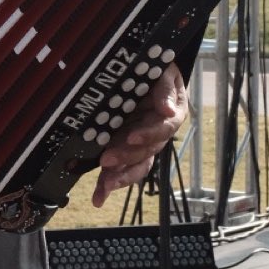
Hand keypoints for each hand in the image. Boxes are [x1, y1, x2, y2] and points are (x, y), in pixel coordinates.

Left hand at [91, 62, 187, 206]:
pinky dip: (109, 183)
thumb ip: (165, 88)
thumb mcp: (164, 71)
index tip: (132, 135)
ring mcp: (140, 144)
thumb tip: (167, 110)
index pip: (163, 129)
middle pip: (146, 152)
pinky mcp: (125, 149)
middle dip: (126, 158)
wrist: (144, 72)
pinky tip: (98, 198)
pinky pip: (120, 169)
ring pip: (135, 166)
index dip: (149, 134)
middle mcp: (156, 134)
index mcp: (170, 116)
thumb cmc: (157, 70)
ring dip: (119, 178)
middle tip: (106, 160)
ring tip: (103, 189)